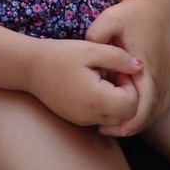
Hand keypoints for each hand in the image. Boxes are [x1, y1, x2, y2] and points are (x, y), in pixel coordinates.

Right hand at [26, 37, 143, 126]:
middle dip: (124, 95)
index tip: (116, 69)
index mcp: (97, 99)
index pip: (131, 105)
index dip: (129, 86)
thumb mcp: (91, 49)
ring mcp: (83, 121)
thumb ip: (119, 58)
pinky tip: (90, 85)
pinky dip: (102, 104)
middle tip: (110, 73)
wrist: (29, 67)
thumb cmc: (60, 55)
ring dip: (113, 101)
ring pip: (113, 119)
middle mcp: (91, 116)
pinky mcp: (76, 120)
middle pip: (125, 116)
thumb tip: (140, 67)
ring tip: (99, 78)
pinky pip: (99, 118)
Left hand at [85, 0, 169, 136]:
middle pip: (151, 112)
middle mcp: (160, 75)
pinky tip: (130, 115)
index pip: (143, 102)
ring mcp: (166, 77)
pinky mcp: (166, 77)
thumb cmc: (130, 14)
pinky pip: (161, 104)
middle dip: (131, 126)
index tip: (109, 127)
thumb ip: (97, 33)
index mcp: (146, 65)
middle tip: (107, 131)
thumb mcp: (110, 18)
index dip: (129, 119)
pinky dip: (148, 114)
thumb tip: (89, 50)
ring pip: (158, 111)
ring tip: (116, 126)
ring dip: (140, 122)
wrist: (154, 7)